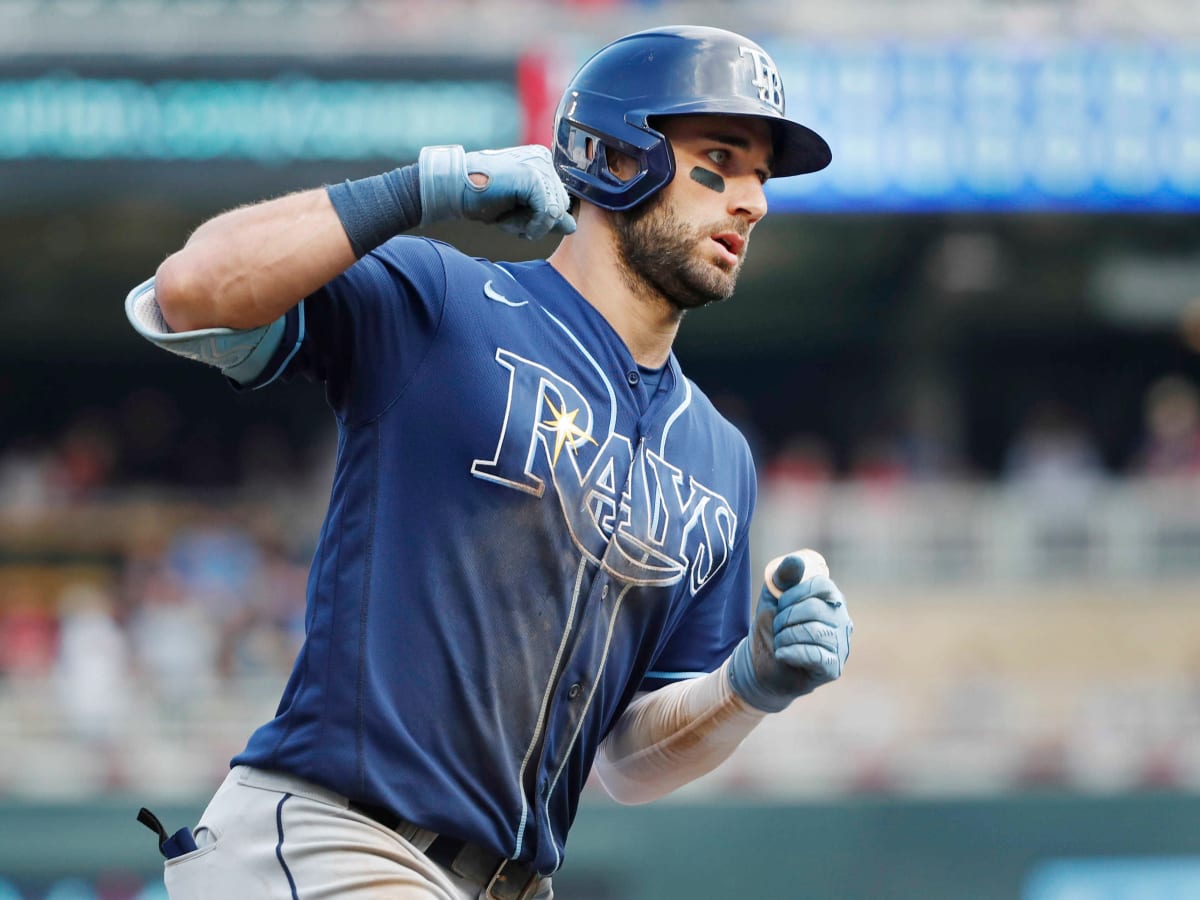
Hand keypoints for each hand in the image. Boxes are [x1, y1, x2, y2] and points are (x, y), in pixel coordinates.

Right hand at [418, 144, 575, 239]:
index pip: (560, 200)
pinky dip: (536, 227)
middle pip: (561, 205)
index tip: (517, 221)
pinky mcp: (533, 177)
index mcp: (541, 163)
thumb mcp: (520, 211)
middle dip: (539, 222)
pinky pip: (548, 212)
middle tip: (510, 221)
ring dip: (535, 226)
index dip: (541, 219)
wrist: (453, 188)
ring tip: (509, 221)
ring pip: (557, 210)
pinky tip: (518, 228)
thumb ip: (546, 216)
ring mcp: (539, 166)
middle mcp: (544, 159)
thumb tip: (572, 226)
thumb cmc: (481, 198)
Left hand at [728, 549, 853, 711]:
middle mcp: (842, 620)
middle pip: (814, 609)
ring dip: (786, 637)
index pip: (822, 586)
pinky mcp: (833, 668)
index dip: (794, 594)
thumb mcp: (772, 597)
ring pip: (814, 633)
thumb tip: (796, 560)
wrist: (760, 663)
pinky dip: (791, 653)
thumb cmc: (771, 627)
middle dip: (785, 619)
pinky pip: (814, 655)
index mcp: (831, 599)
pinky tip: (782, 655)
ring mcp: (841, 645)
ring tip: (780, 642)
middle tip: (778, 628)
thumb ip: (783, 577)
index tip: (780, 605)